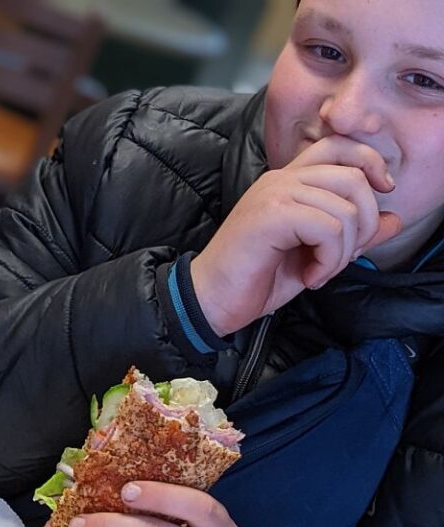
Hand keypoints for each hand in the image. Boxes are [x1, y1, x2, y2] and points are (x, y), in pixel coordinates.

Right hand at [191, 136, 401, 335]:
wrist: (210, 301)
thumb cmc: (253, 281)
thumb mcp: (314, 257)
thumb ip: (352, 236)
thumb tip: (395, 220)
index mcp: (288, 182)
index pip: (340, 146)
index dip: (370, 163)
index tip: (381, 196)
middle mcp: (281, 180)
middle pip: (353, 175)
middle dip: (364, 223)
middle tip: (343, 257)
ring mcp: (275, 194)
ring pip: (345, 207)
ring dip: (343, 251)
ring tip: (319, 272)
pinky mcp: (271, 215)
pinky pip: (328, 228)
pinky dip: (328, 260)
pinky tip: (310, 276)